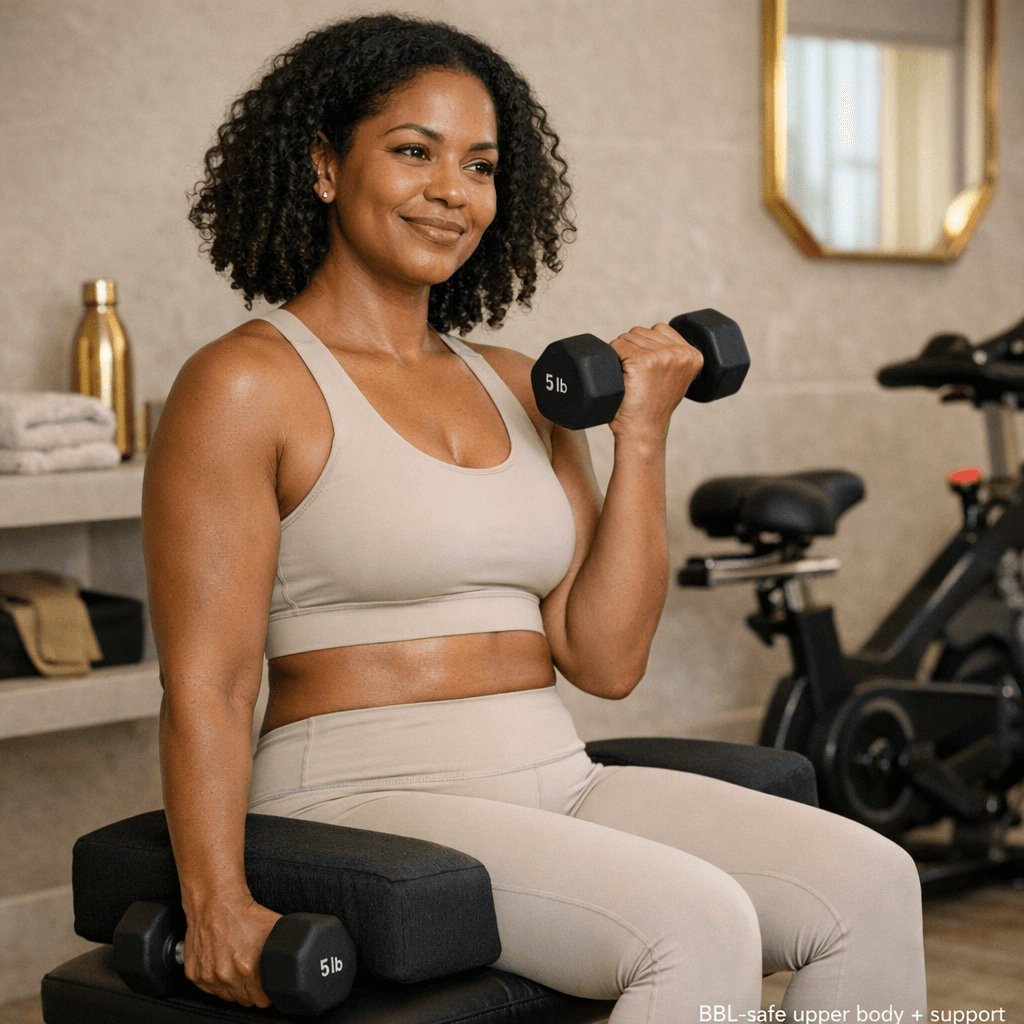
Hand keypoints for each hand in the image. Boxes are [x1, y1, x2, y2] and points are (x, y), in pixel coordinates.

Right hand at [180, 891, 279, 1007]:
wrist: (216, 902)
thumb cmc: (243, 913)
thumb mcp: (274, 928)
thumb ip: (284, 950)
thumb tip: (296, 960)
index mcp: (248, 968)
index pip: (261, 1000)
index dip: (267, 994)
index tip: (267, 987)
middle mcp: (227, 975)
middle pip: (245, 999)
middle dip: (251, 990)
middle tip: (252, 973)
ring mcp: (209, 976)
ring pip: (227, 996)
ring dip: (233, 986)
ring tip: (237, 966)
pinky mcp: (195, 974)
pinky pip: (209, 988)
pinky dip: (216, 980)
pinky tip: (222, 964)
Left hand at [607, 322, 703, 441]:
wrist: (643, 431)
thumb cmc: (652, 407)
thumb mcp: (675, 379)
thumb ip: (673, 356)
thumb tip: (654, 333)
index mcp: (693, 356)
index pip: (660, 329)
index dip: (646, 346)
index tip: (647, 370)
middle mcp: (681, 353)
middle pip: (642, 331)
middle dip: (632, 349)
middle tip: (636, 377)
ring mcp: (662, 356)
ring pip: (628, 336)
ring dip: (622, 353)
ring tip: (630, 378)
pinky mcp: (642, 360)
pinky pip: (617, 345)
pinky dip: (612, 356)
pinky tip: (621, 375)